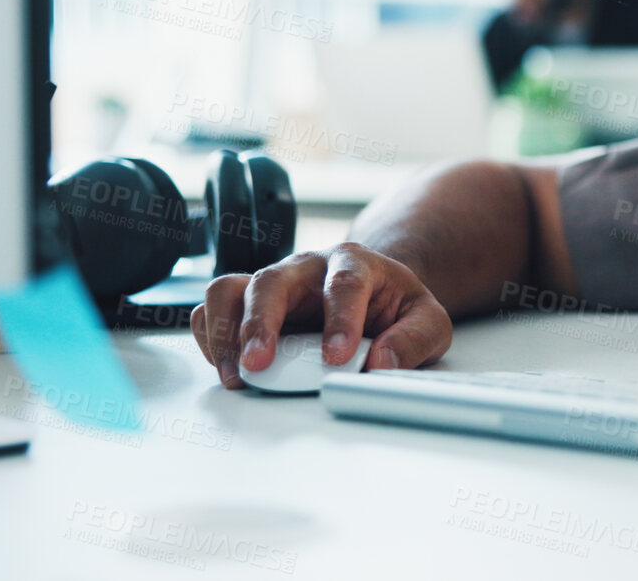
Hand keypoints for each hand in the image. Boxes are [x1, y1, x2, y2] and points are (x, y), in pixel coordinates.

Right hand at [190, 241, 453, 388]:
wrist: (374, 294)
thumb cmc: (396, 308)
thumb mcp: (428, 321)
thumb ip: (414, 340)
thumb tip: (381, 363)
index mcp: (355, 263)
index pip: (344, 284)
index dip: (339, 320)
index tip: (337, 357)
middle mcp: (306, 267)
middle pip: (271, 280)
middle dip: (261, 323)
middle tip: (259, 364)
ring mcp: (272, 282)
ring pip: (229, 289)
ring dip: (225, 332)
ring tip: (237, 375)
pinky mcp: (248, 303)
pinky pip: (213, 309)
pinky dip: (210, 337)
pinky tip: (226, 367)